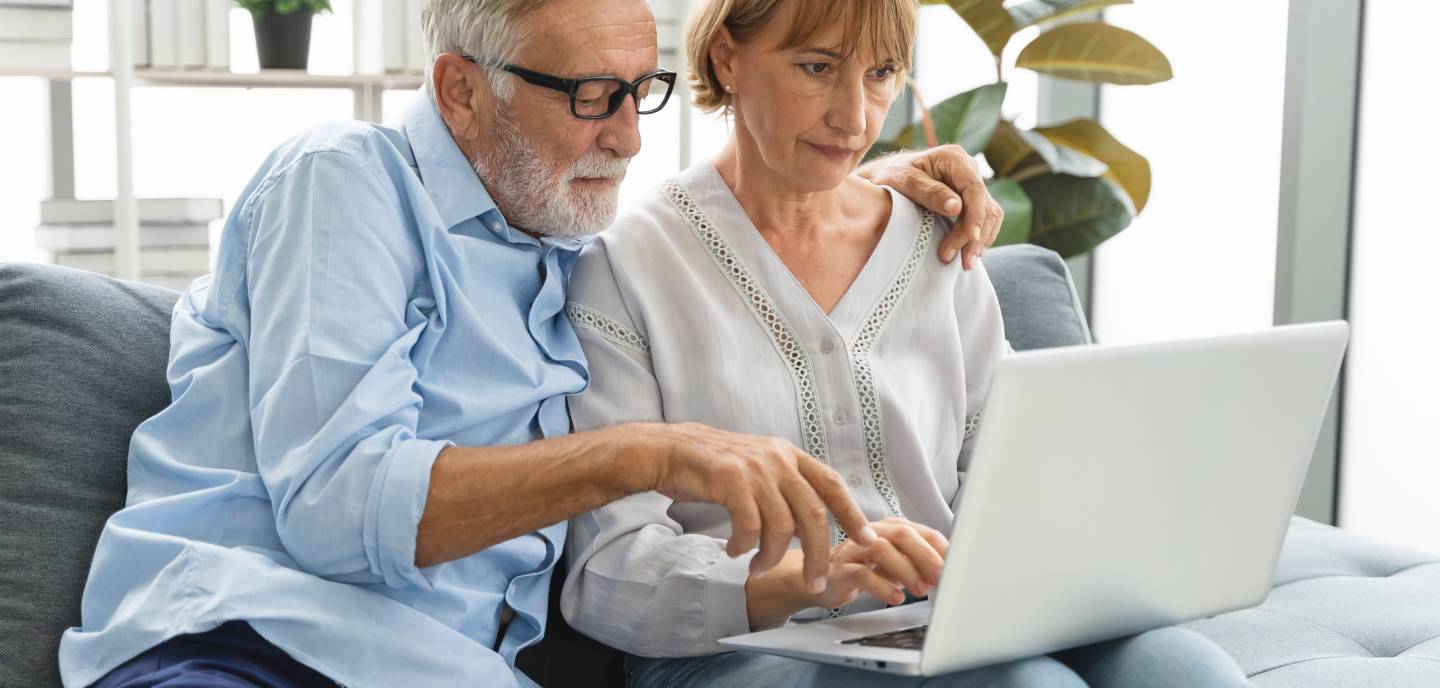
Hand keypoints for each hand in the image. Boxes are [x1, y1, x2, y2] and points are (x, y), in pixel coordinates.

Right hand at [640, 422, 877, 590]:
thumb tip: (808, 520)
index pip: (831, 485)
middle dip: (817, 554)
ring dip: (772, 556)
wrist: (670, 451)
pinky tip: (735, 553)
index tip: (867, 540)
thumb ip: (784, 486)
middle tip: (815, 582)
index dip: (852, 514)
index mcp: (788, 455)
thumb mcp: (758, 466)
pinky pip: (750, 526)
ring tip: (758, 568)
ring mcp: (755, 468)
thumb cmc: (713, 467)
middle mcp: (777, 459)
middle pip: (813, 514)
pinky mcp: (731, 480)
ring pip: (782, 525)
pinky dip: (746, 547)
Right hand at [811, 517, 948, 608]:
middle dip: (924, 555)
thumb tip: (947, 573)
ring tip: (920, 590)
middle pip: (901, 534)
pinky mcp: (840, 569)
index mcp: (890, 528)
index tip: (956, 565)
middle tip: (940, 575)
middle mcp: (872, 533)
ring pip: (882, 550)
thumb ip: (919, 563)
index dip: (940, 547)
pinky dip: (882, 587)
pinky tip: (896, 598)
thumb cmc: (865, 569)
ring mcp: (854, 549)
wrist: (824, 579)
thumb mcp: (896, 564)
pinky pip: (862, 574)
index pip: (921, 531)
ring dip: (906, 570)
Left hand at [855, 145, 1003, 269]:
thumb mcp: (904, 181)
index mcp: (954, 158)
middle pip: (984, 205)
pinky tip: (966, 253)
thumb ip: (929, 192)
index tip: (972, 238)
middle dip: (975, 235)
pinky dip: (977, 238)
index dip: (976, 215)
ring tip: (965, 262)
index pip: (974, 189)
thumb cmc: (893, 176)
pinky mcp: (970, 200)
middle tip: (962, 260)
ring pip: (989, 215)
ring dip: (979, 241)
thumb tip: (957, 207)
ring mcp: (971, 185)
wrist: (888, 176)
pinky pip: (983, 220)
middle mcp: (968, 169)